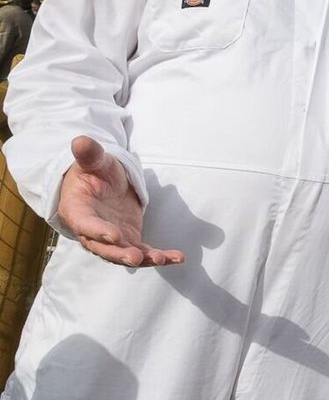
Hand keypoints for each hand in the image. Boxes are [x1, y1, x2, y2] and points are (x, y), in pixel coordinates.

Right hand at [57, 136, 183, 266]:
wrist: (100, 185)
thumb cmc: (93, 173)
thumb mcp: (94, 162)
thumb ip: (90, 155)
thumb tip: (80, 140)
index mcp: (78, 212)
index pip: (86, 225)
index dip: (98, 231)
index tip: (114, 236)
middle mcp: (92, 232)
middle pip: (104, 248)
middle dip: (120, 254)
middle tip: (136, 257)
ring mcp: (112, 239)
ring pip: (125, 253)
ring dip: (144, 258)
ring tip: (163, 259)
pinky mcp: (129, 240)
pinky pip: (144, 251)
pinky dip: (160, 256)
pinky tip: (178, 258)